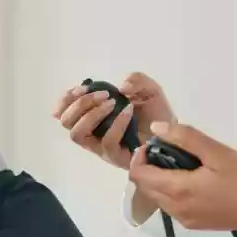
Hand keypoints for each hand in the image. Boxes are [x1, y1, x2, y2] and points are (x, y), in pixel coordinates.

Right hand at [52, 72, 175, 169]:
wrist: (174, 134)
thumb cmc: (156, 113)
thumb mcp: (147, 88)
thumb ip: (135, 79)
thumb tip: (121, 87)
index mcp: (92, 116)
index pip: (62, 111)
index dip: (66, 98)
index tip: (82, 88)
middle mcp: (92, 132)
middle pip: (65, 121)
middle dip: (80, 103)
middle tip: (103, 94)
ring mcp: (101, 147)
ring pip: (78, 134)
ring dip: (91, 113)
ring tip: (112, 103)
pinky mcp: (115, 157)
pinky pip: (107, 142)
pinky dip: (116, 123)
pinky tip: (128, 111)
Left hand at [129, 121, 236, 230]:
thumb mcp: (217, 151)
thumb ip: (184, 138)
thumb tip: (156, 129)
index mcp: (178, 190)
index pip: (139, 176)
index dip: (140, 157)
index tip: (156, 143)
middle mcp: (175, 209)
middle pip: (145, 188)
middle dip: (149, 167)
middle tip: (171, 150)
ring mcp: (185, 220)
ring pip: (157, 198)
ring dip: (161, 179)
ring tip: (184, 163)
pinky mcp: (195, 225)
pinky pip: (171, 206)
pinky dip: (172, 191)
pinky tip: (193, 180)